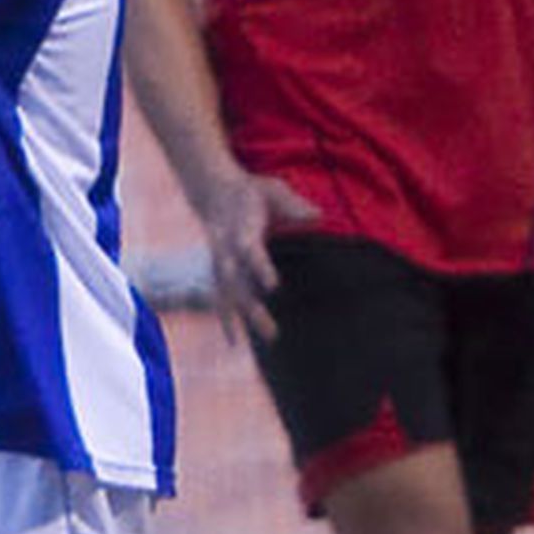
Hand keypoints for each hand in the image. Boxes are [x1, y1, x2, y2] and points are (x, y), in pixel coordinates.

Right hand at [200, 169, 318, 343]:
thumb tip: (319, 217)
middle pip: (236, 283)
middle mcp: (225, 250)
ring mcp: (220, 263)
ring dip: (242, 320)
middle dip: (251, 308)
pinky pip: (222, 299)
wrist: (214, 191)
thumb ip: (293, 206)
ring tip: (266, 340)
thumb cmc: (251, 193)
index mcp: (239, 228)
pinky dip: (227, 320)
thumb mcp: (272, 191)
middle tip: (271, 331)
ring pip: (228, 296)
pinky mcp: (219, 272)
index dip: (259, 269)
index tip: (273, 287)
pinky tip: (235, 342)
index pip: (248, 252)